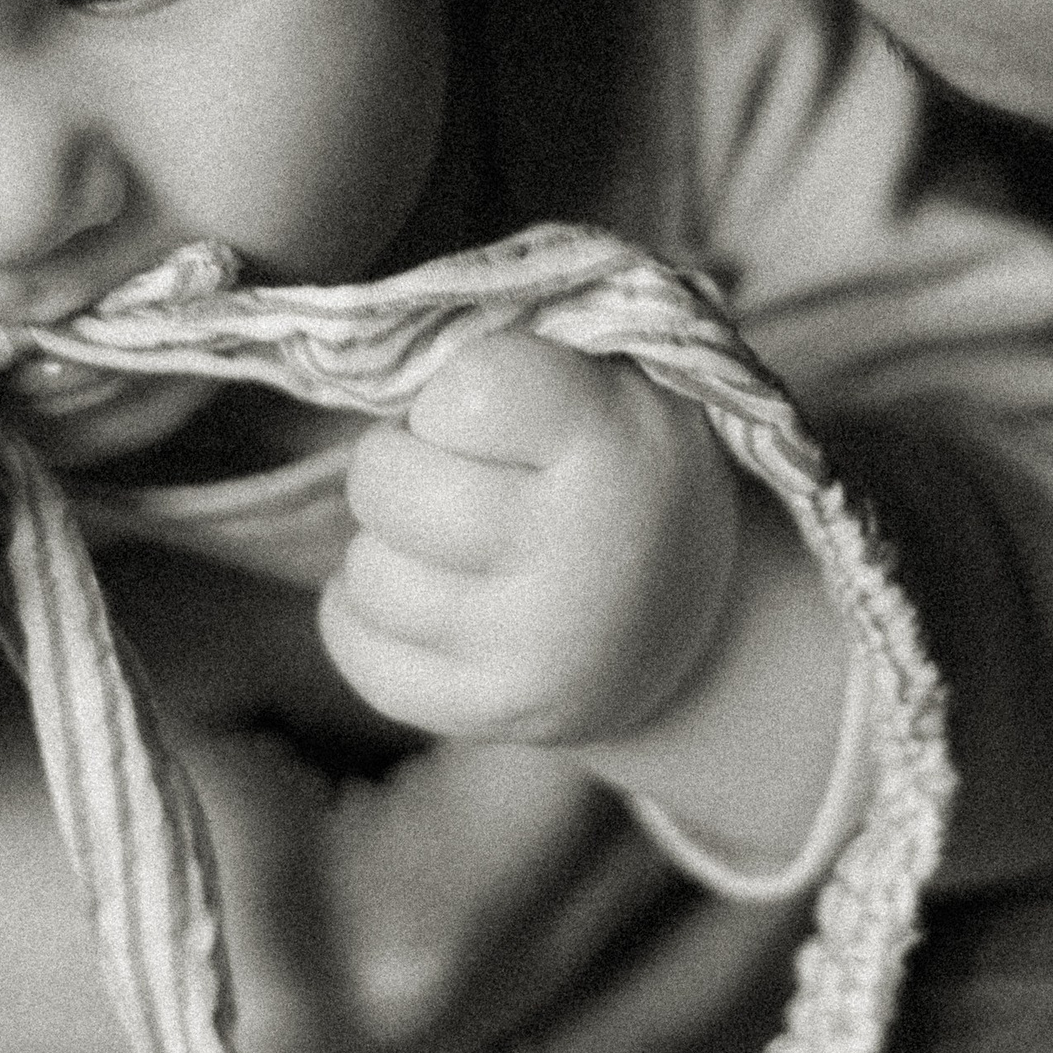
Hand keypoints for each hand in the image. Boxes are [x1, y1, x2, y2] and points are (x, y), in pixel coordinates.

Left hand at [318, 331, 744, 749]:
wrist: (696, 628)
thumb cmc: (625, 467)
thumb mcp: (619, 381)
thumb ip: (525, 340)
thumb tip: (383, 338)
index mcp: (616, 447)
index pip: (466, 389)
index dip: (456, 392)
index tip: (497, 410)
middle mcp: (580, 555)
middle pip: (386, 483)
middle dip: (400, 463)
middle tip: (452, 470)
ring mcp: (535, 647)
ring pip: (366, 572)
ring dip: (386, 541)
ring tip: (447, 536)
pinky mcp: (493, 714)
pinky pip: (356, 649)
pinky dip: (361, 611)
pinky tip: (418, 587)